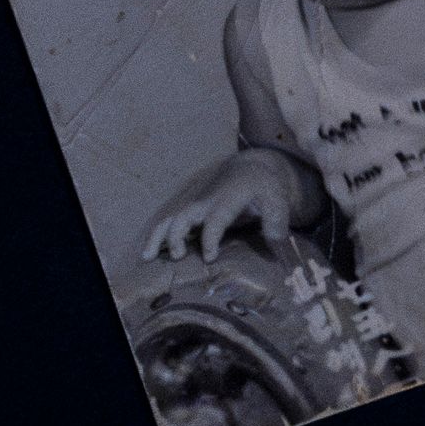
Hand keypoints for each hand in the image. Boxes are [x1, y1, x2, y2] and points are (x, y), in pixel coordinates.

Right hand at [145, 151, 300, 262]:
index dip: (210, 239)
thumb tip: (275, 240)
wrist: (250, 167)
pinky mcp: (190, 210)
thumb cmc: (264, 186)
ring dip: (157, 237)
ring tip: (147, 257)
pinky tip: (149, 253)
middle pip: (184, 217)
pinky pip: (168, 222)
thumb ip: (276, 220)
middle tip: (178, 257)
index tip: (209, 258)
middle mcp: (206, 201)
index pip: (215, 220)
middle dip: (176, 236)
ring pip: (169, 218)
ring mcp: (195, 205)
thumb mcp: (277, 199)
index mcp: (228, 199)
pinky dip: (156, 236)